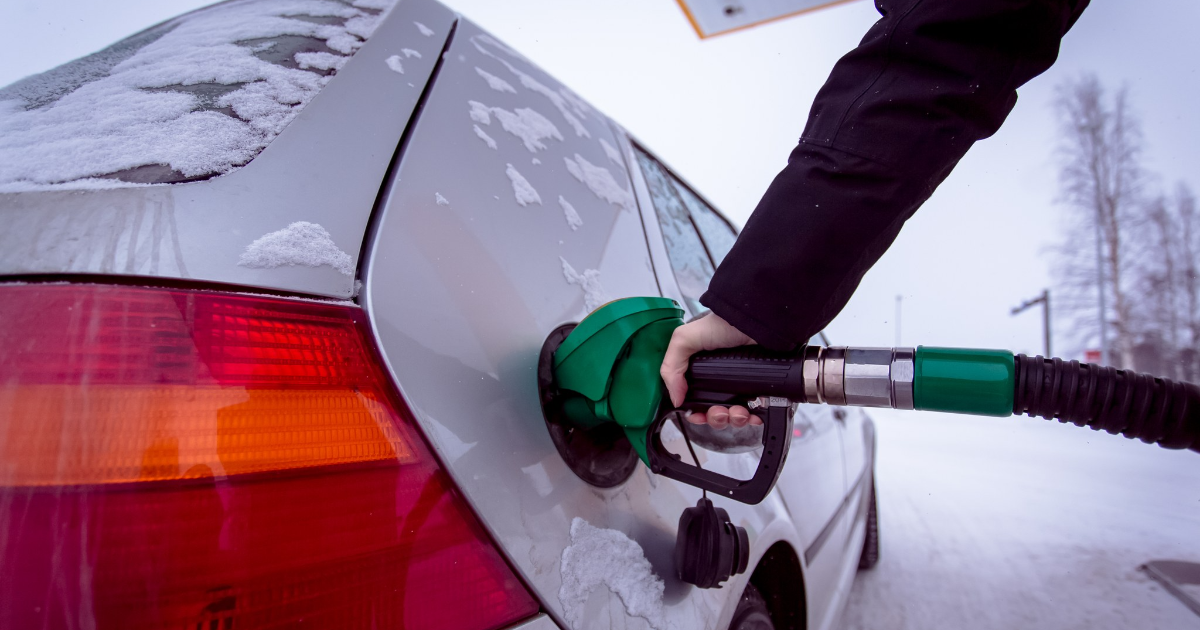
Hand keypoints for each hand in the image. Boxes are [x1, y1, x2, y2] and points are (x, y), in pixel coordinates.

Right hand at [659, 312, 759, 428]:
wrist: (756, 322)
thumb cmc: (722, 325)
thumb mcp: (684, 339)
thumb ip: (671, 367)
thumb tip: (675, 399)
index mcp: (701, 372)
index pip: (694, 400)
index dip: (695, 412)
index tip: (698, 415)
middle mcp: (720, 381)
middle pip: (715, 413)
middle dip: (716, 418)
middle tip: (720, 412)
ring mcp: (742, 386)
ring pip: (735, 416)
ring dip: (734, 419)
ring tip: (739, 411)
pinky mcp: (761, 389)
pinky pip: (757, 413)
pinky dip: (754, 418)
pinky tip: (753, 415)